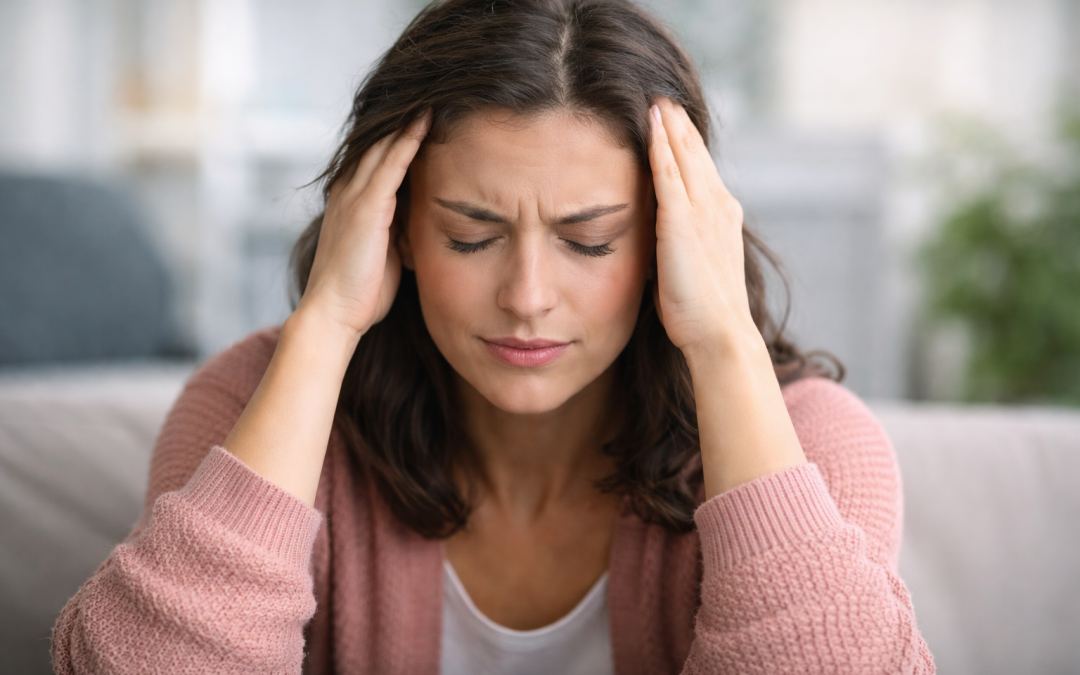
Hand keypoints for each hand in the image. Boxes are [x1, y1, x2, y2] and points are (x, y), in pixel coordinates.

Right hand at [296, 109, 431, 339]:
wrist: (334, 315)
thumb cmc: (360, 293)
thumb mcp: (384, 253)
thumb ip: (397, 230)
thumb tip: (421, 222)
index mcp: (351, 201)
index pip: (377, 157)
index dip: (399, 134)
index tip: (426, 114)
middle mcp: (349, 191)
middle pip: (379, 142)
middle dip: (405, 118)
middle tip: (433, 92)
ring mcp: (355, 196)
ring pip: (385, 145)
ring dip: (409, 119)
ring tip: (435, 94)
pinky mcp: (367, 206)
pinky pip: (391, 163)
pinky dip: (409, 139)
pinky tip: (427, 120)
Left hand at [647, 99, 755, 359]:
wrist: (719, 333)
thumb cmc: (703, 314)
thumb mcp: (693, 268)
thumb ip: (680, 246)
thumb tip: (660, 241)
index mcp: (722, 217)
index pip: (701, 170)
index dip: (687, 144)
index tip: (673, 120)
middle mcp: (717, 206)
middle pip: (695, 153)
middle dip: (679, 124)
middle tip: (663, 96)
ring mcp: (701, 211)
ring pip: (683, 154)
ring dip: (669, 123)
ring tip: (656, 98)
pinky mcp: (681, 221)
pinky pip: (668, 172)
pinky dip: (660, 144)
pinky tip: (650, 122)